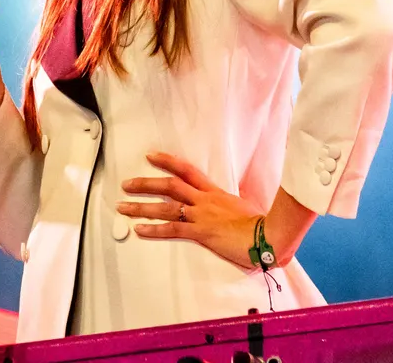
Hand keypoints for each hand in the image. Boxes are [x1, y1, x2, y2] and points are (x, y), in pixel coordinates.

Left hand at [118, 151, 265, 268]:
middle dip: (145, 184)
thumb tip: (231, 204)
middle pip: (169, 186)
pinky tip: (139, 229)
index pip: (187, 170)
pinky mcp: (200, 232)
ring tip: (123, 207)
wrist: (269, 236)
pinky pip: (172, 229)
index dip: (167, 162)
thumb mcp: (244, 207)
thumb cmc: (262, 224)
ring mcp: (201, 215)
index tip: (150, 156)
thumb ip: (232, 204)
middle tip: (126, 184)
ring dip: (141, 207)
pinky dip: (153, 229)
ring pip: (165, 207)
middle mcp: (204, 200)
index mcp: (215, 192)